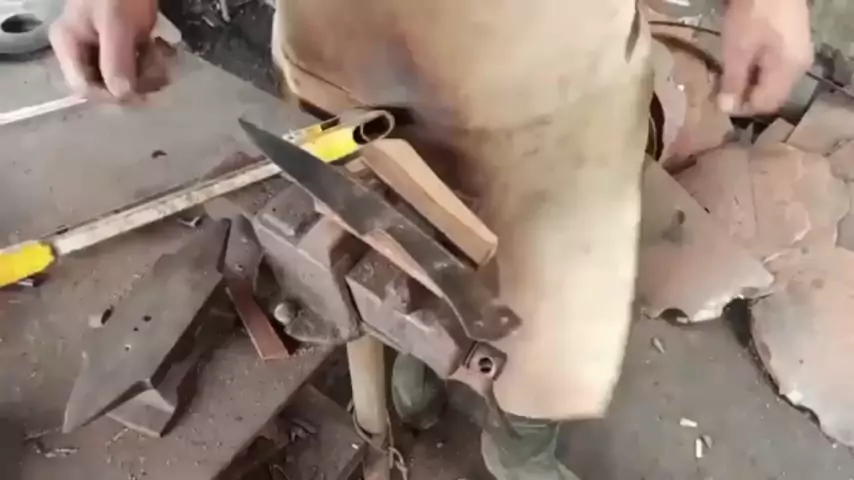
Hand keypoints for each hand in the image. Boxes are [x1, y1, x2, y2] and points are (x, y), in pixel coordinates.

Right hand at [49, 0, 157, 99]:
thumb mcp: (116, 23)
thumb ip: (116, 59)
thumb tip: (122, 96)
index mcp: (69, 43)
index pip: (84, 87)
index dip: (112, 96)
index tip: (142, 95)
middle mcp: (82, 48)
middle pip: (106, 85)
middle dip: (134, 84)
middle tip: (160, 75)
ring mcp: (103, 45)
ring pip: (124, 78)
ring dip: (147, 75)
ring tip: (162, 57)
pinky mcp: (123, 42)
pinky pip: (136, 64)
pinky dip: (151, 63)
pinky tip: (162, 52)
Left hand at [718, 0, 812, 114]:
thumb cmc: (753, 15)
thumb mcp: (737, 51)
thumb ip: (733, 82)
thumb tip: (726, 110)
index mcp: (788, 71)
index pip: (765, 105)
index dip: (742, 108)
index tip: (719, 101)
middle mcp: (799, 67)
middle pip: (771, 94)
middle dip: (744, 96)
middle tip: (719, 89)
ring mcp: (798, 54)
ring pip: (771, 82)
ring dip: (749, 83)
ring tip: (727, 76)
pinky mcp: (792, 44)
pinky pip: (774, 68)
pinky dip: (756, 70)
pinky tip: (740, 62)